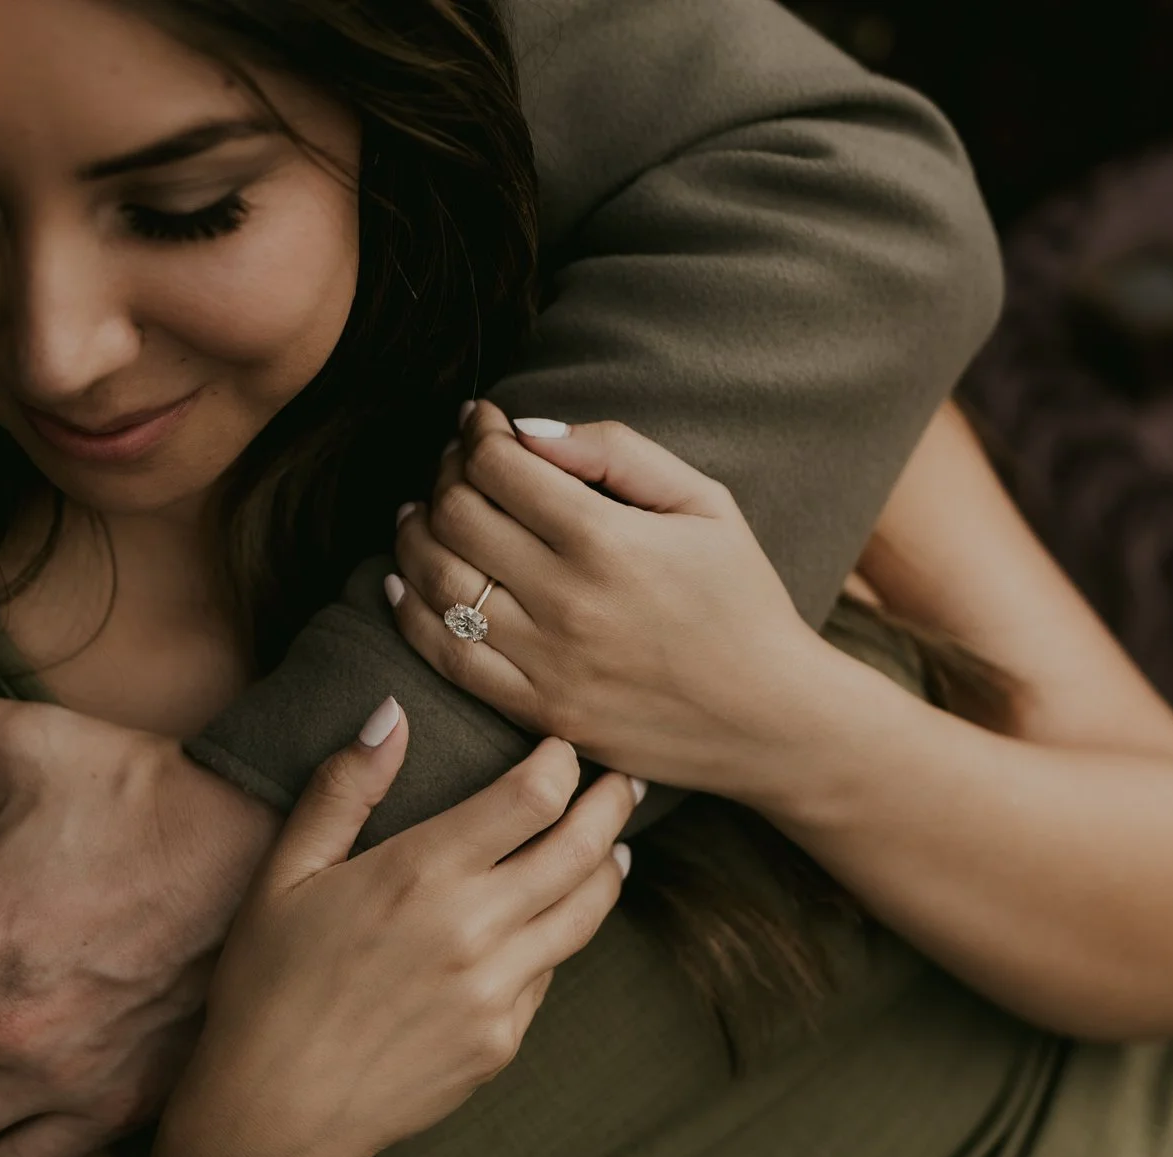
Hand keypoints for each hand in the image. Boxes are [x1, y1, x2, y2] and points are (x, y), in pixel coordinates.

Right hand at [163, 698, 636, 1156]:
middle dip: (611, 806)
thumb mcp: (283, 877)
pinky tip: (546, 927)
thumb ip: (343, 790)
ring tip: (614, 849)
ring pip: (584, 915)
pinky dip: (555, 940)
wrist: (275, 1116)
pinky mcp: (503, 1041)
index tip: (565, 750)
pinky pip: (548, 974)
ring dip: (607, 872)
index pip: (534, 796)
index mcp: (420, 874)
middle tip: (625, 782)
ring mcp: (496, 991)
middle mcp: (473, 928)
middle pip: (582, 849)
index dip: (562, 763)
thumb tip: (390, 712)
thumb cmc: (264, 988)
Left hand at [385, 402, 838, 797]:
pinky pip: (445, 657)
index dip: (475, 432)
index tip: (479, 422)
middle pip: (455, 516)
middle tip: (454, 465)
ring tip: (420, 513)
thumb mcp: (705, 503)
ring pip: (436, 582)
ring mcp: (546, 663)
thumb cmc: (742, 601)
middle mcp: (567, 601)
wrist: (770, 718)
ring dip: (413, 535)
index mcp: (607, 541)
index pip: (497, 467)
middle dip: (443, 475)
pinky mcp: (536, 711)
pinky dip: (409, 612)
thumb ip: (616, 452)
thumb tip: (527, 429)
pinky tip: (403, 581)